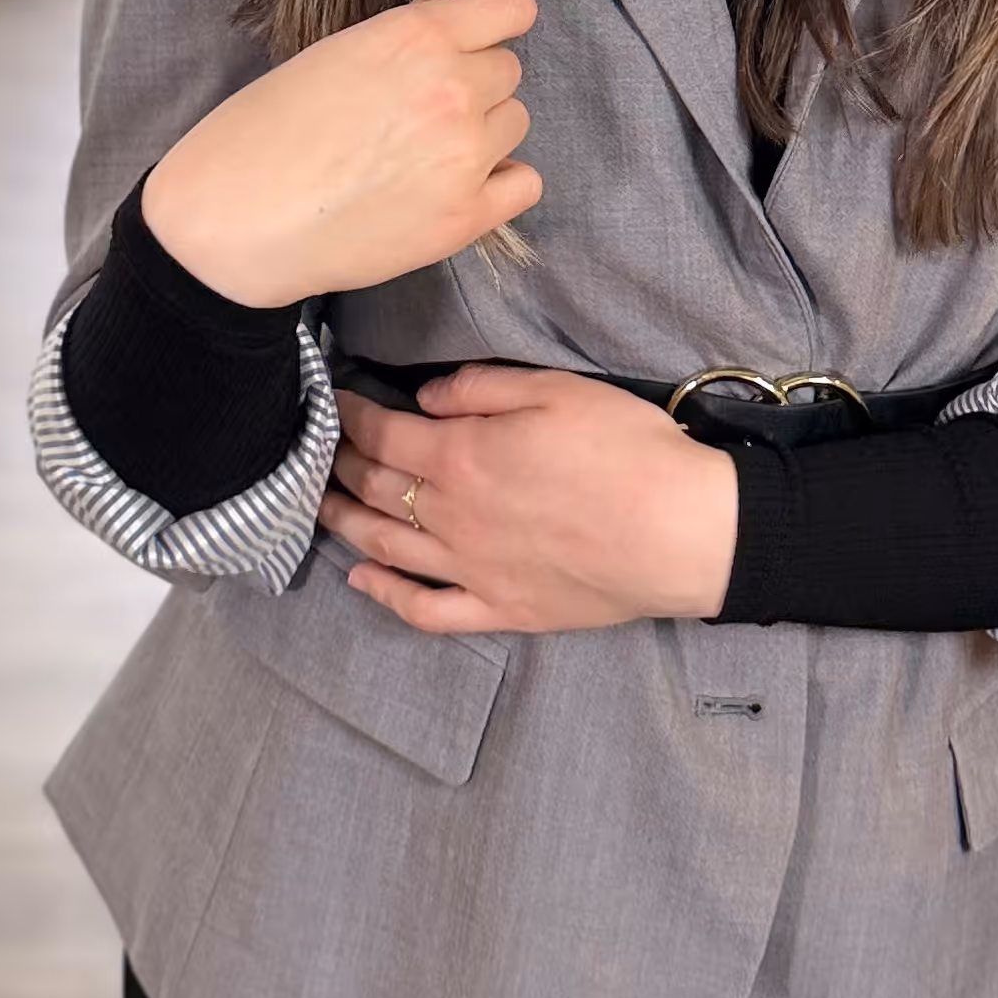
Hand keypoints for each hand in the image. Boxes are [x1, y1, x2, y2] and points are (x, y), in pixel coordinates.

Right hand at [141, 0, 539, 308]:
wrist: (232, 221)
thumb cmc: (262, 131)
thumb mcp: (329, 56)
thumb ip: (401, 36)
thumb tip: (444, 9)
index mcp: (416, 37)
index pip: (511, 7)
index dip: (497, 21)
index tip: (480, 38)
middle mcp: (453, 89)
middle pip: (508, 71)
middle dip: (474, 83)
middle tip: (420, 111)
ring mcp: (466, 155)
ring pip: (515, 123)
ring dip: (483, 132)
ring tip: (423, 153)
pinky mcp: (467, 217)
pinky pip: (524, 183)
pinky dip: (499, 182)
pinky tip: (455, 187)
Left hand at [317, 367, 740, 633]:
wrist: (680, 531)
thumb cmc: (627, 450)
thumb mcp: (556, 389)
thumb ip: (482, 387)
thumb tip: (426, 397)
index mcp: (462, 456)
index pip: (383, 435)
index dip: (351, 417)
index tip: (333, 404)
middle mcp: (452, 516)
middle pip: (376, 490)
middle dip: (339, 465)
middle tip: (318, 450)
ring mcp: (472, 568)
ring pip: (386, 547)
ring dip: (345, 523)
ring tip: (321, 505)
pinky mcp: (500, 608)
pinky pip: (427, 610)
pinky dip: (386, 596)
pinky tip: (362, 581)